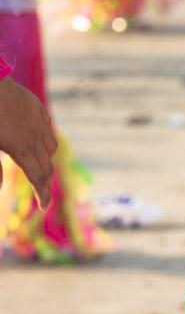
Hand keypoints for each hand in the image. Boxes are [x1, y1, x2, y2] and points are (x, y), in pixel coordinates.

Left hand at [0, 78, 56, 208]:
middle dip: (45, 181)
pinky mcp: (35, 106)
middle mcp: (34, 134)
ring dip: (47, 158)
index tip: (43, 207)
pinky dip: (46, 137)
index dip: (42, 194)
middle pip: (47, 164)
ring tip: (37, 165)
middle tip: (40, 194)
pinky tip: (37, 139)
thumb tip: (0, 189)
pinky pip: (47, 126)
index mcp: (21, 147)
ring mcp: (37, 119)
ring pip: (51, 145)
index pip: (39, 177)